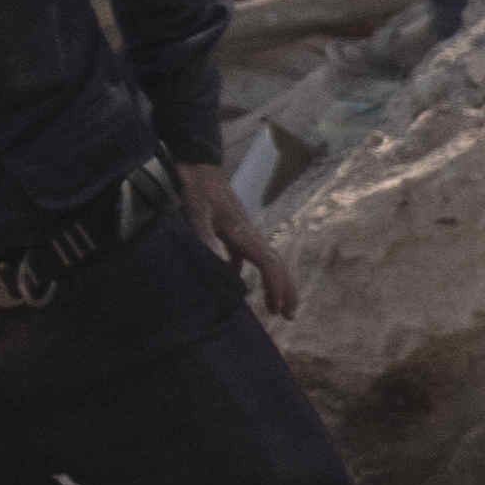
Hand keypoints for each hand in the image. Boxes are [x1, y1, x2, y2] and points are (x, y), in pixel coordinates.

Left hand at [182, 154, 292, 321]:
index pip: (269, 264)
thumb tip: (226, 268)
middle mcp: (250, 235)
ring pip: (269, 261)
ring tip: (276, 306)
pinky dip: (254, 273)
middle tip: (288, 316)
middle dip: (286, 291)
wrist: (198, 167)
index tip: (276, 310)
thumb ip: (207, 238)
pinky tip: (242, 283)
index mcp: (243, 233)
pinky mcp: (236, 231)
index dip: (276, 287)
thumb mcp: (195, 212)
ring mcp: (245, 232)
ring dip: (276, 283)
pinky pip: (252, 256)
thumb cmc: (196, 190)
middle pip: (277, 265)